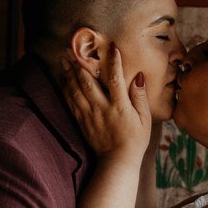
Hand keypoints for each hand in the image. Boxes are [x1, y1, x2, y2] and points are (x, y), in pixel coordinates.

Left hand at [61, 44, 151, 161]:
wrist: (117, 161)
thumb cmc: (135, 139)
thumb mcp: (145, 119)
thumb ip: (140, 97)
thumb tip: (138, 76)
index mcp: (119, 106)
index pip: (116, 78)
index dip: (113, 61)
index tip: (111, 46)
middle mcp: (102, 108)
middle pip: (88, 81)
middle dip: (80, 63)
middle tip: (72, 48)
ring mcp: (89, 115)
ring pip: (76, 90)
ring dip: (68, 73)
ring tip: (63, 60)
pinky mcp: (82, 122)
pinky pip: (71, 102)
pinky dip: (65, 89)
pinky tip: (63, 80)